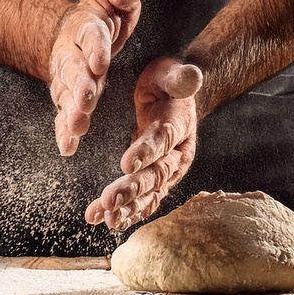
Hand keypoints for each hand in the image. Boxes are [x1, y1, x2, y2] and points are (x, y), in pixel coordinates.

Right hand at [49, 0, 150, 155]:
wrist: (74, 35)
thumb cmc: (104, 17)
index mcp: (87, 28)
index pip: (91, 37)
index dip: (96, 48)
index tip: (102, 59)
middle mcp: (72, 54)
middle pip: (75, 70)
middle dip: (80, 85)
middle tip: (86, 100)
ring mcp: (67, 78)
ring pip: (66, 95)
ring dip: (71, 111)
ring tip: (77, 126)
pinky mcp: (66, 97)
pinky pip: (62, 115)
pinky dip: (63, 131)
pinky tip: (67, 147)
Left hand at [85, 57, 202, 229]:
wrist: (173, 101)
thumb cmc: (167, 84)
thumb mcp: (171, 74)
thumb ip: (179, 78)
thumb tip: (192, 75)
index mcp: (180, 126)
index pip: (164, 140)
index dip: (147, 151)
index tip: (127, 162)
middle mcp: (177, 155)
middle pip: (156, 174)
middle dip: (133, 188)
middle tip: (110, 199)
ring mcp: (166, 172)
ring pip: (149, 194)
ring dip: (128, 207)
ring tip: (107, 217)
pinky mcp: (153, 183)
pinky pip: (140, 201)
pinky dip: (123, 212)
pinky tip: (102, 220)